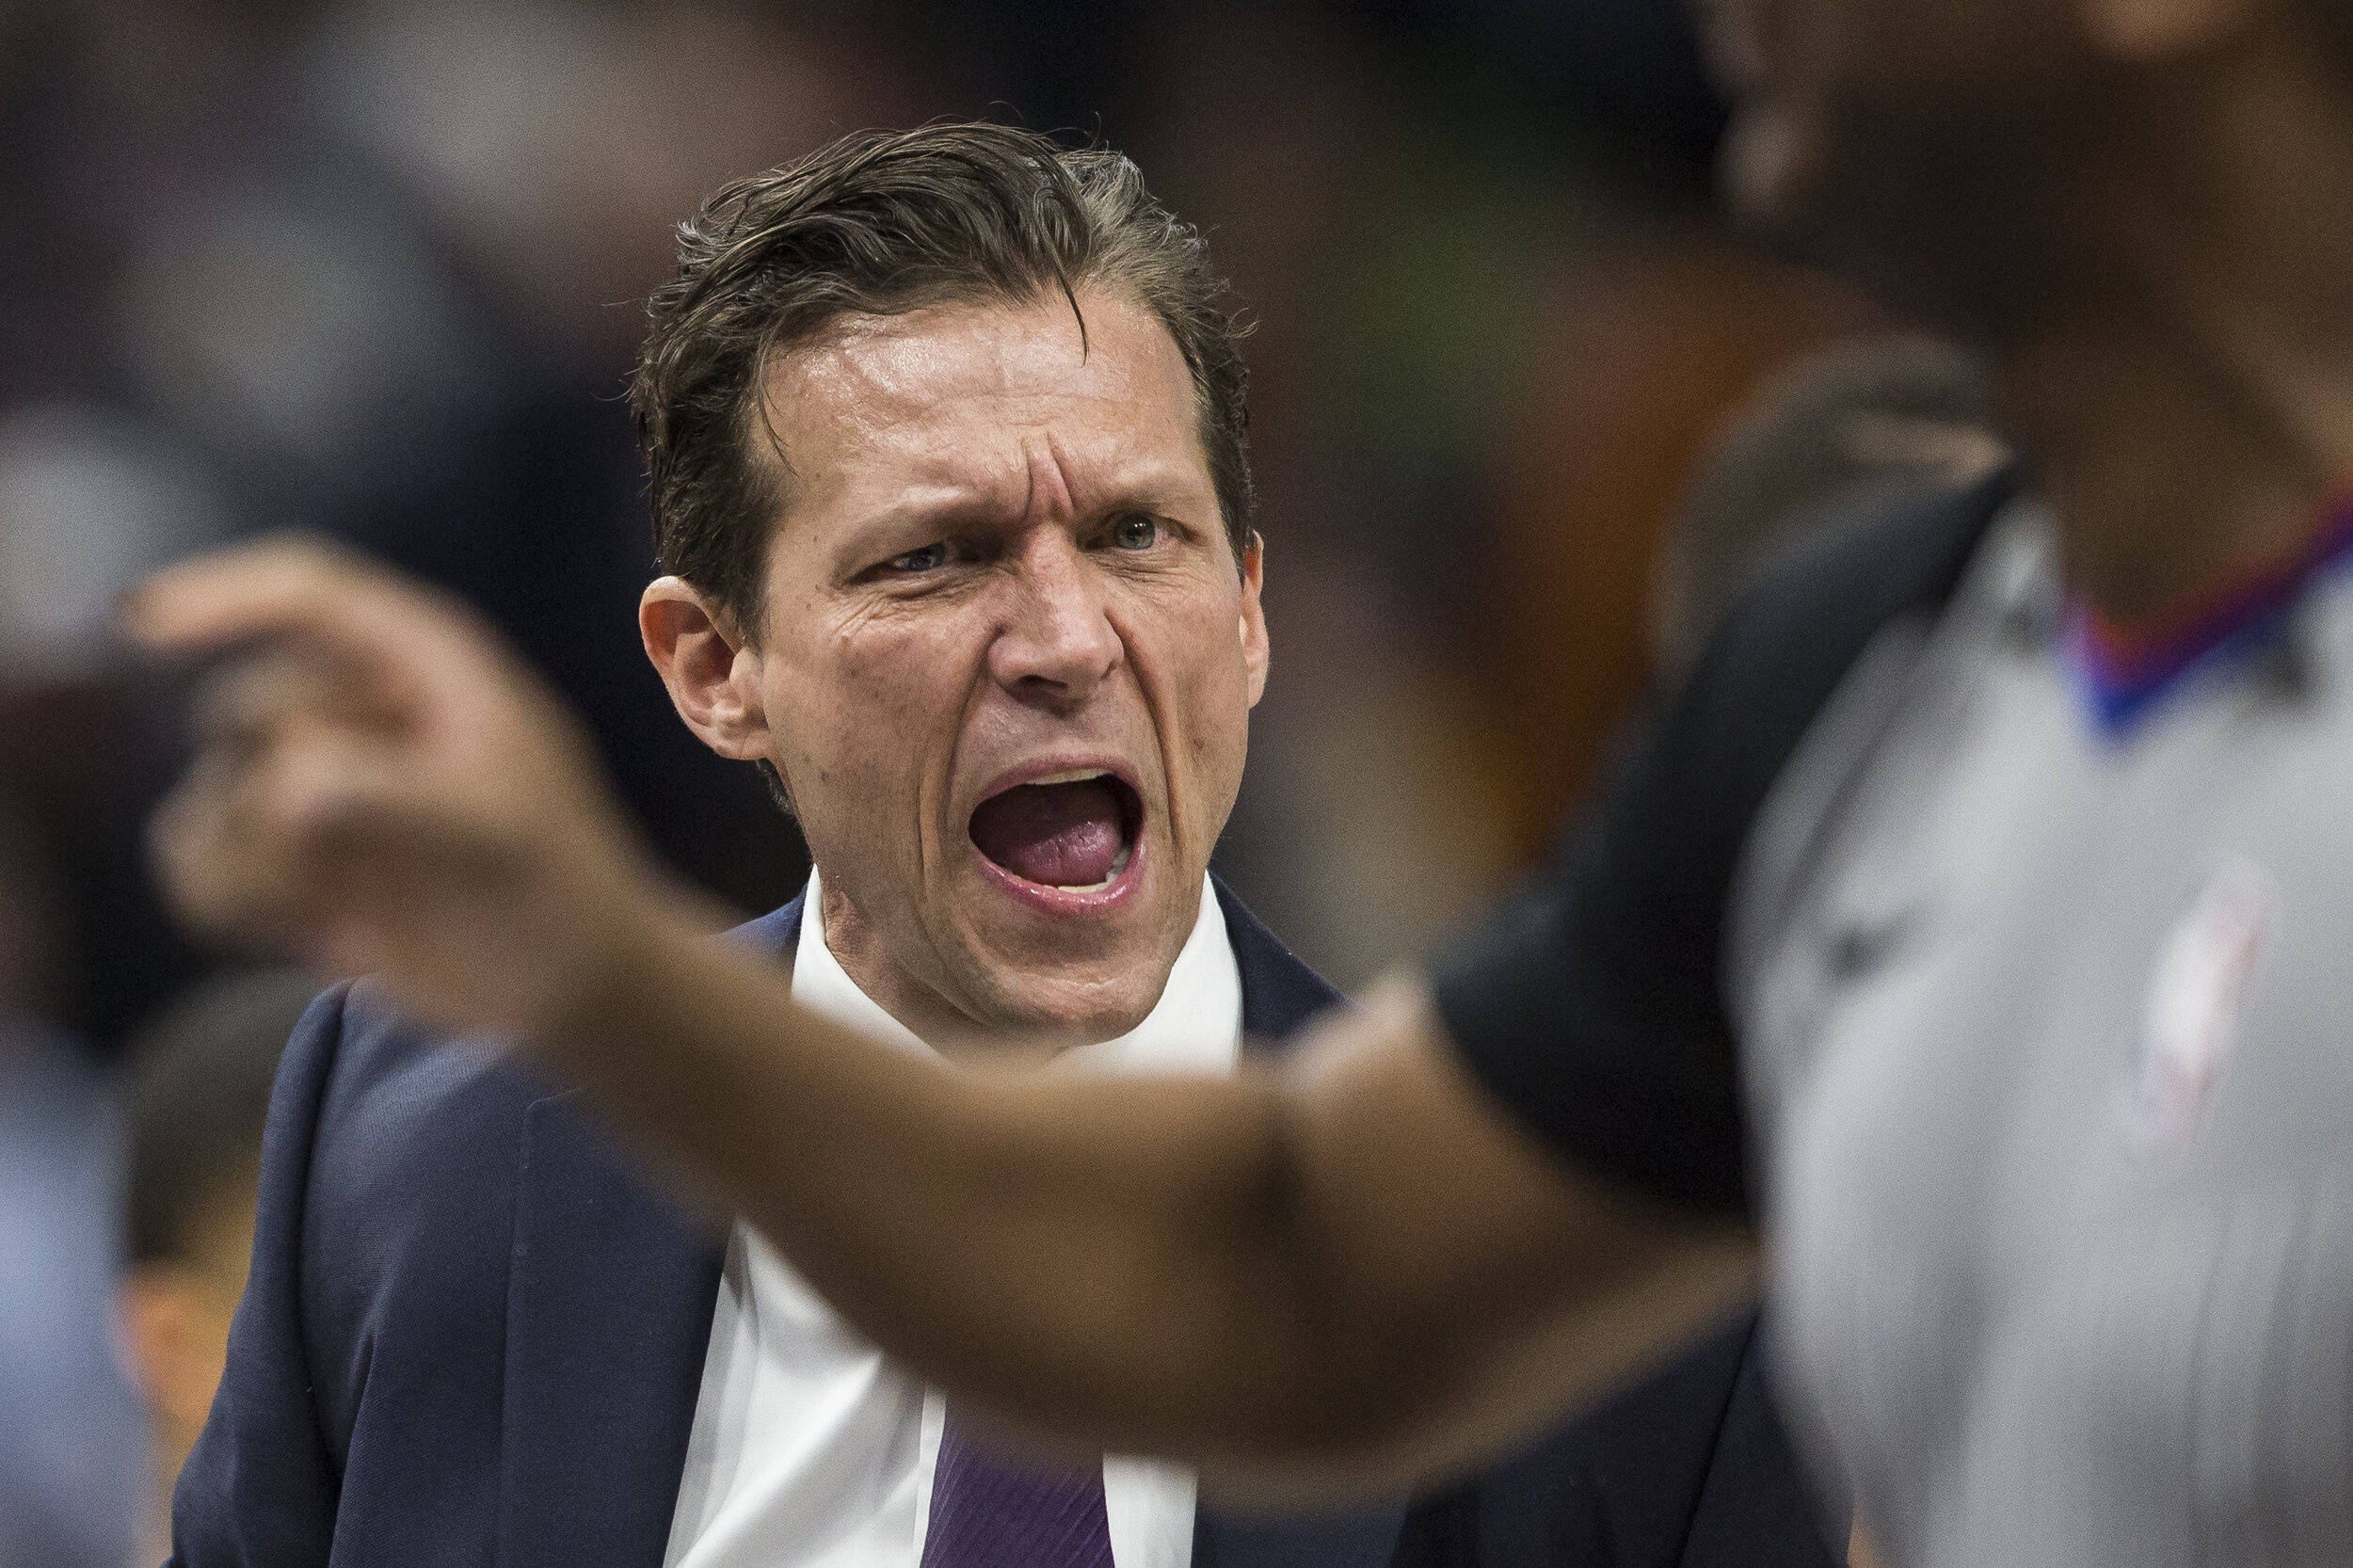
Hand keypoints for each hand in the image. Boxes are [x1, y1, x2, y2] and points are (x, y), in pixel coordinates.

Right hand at [123, 537, 677, 1035]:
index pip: (311, 593)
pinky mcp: (289, 857)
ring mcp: (318, 784)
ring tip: (340, 899)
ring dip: (256, 864)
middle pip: (244, 709)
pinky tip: (301, 928)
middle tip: (361, 856)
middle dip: (279, 791)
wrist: (567, 987)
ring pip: (207, 794)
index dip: (223, 596)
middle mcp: (363, 709)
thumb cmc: (557, 893)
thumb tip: (284, 787)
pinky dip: (226, 898)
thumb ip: (393, 801)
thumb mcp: (495, 836)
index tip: (144, 626)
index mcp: (431, 665)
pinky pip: (193, 857)